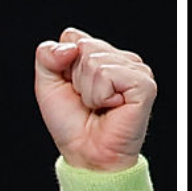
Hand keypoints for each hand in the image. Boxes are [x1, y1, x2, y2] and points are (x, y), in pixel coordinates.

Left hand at [34, 27, 156, 171]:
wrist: (86, 154)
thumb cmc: (72, 124)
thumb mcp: (47, 84)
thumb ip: (47, 55)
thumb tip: (71, 47)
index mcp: (102, 55)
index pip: (73, 37)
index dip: (63, 65)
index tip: (73, 89)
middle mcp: (121, 59)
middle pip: (84, 46)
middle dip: (76, 79)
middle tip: (88, 101)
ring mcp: (136, 71)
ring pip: (95, 61)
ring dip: (88, 91)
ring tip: (99, 107)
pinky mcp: (144, 84)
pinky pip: (108, 75)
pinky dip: (101, 96)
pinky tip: (111, 108)